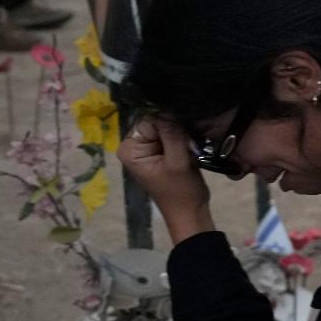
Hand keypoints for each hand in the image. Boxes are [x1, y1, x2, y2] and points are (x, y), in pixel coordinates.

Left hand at [116, 116, 212, 238]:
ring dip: (181, 135)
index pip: (150, 120)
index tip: (184, 137)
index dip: (169, 124)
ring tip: (191, 149)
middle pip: (157, 122)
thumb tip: (170, 107)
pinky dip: (182, 140)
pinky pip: (169, 135)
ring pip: (166, 127)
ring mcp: (144, 149)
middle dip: (176, 129)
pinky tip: (190, 149)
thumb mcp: (178, 162)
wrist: (190, 213)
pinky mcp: (157, 152)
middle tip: (189, 145)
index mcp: (129, 149)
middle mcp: (132, 146)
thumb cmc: (181, 191)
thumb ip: (172, 134)